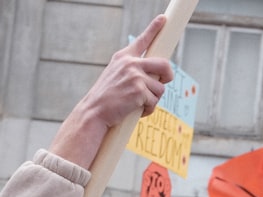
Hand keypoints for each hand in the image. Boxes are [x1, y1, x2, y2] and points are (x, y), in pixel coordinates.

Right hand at [49, 15, 174, 168]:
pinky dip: (148, 110)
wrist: (94, 111)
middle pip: (164, 65)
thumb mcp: (116, 75)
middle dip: (168, 76)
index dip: (155, 28)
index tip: (164, 19)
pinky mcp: (139, 91)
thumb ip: (133, 71)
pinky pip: (154, 102)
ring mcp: (135, 77)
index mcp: (124, 57)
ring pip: (160, 89)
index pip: (143, 40)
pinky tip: (135, 110)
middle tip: (164, 81)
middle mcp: (130, 63)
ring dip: (152, 99)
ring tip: (137, 103)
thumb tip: (156, 76)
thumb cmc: (106, 97)